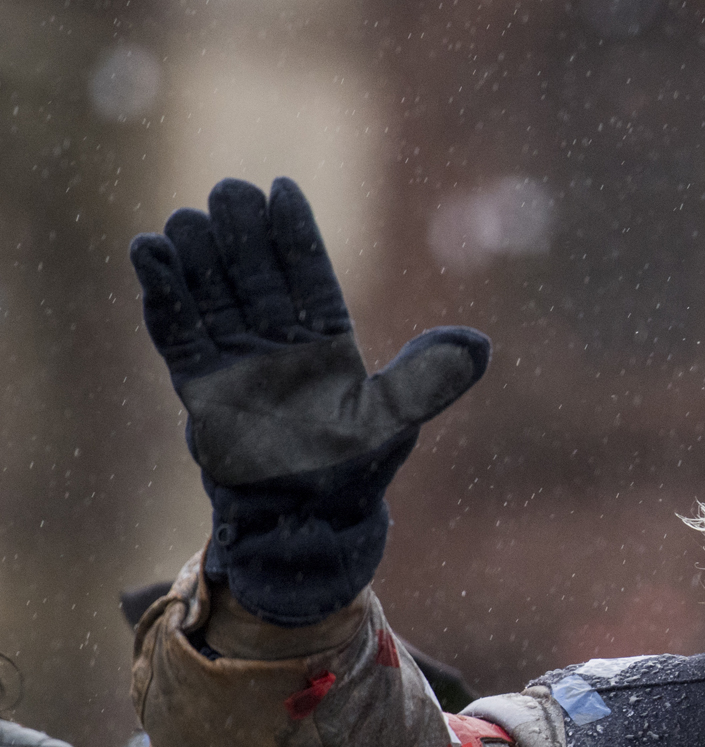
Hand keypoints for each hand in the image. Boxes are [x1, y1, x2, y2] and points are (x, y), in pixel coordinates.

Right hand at [129, 178, 487, 624]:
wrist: (304, 524)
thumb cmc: (353, 472)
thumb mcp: (396, 420)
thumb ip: (428, 379)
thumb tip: (479, 343)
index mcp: (327, 344)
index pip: (308, 275)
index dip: (294, 234)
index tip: (282, 187)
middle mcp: (279, 345)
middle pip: (257, 277)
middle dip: (242, 235)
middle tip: (230, 189)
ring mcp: (236, 363)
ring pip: (214, 297)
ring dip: (199, 258)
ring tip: (187, 216)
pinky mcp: (199, 386)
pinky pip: (178, 333)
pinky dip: (164, 298)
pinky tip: (148, 254)